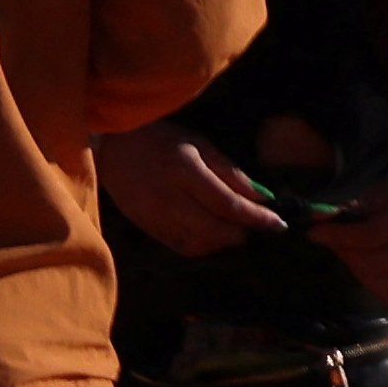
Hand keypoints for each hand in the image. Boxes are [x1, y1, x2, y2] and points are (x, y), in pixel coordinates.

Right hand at [104, 129, 289, 261]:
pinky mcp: (146, 228)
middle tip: (261, 229)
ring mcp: (154, 217)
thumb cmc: (160, 139)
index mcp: (185, 172)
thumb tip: (260, 196)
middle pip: (215, 230)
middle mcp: (169, 199)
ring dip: (225, 243)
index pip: (228, 204)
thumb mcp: (199, 144)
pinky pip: (181, 247)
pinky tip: (215, 237)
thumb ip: (229, 171)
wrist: (109, 148)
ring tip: (241, 232)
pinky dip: (204, 247)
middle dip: (243, 234)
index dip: (256, 218)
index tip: (278, 224)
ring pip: (199, 244)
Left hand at [317, 157, 387, 310]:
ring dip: (357, 269)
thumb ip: (356, 207)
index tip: (314, 233)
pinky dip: (376, 286)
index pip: (366, 235)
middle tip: (332, 241)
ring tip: (350, 254)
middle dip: (344, 252)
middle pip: (371, 261)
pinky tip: (370, 270)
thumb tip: (318, 217)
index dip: (337, 236)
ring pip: (380, 281)